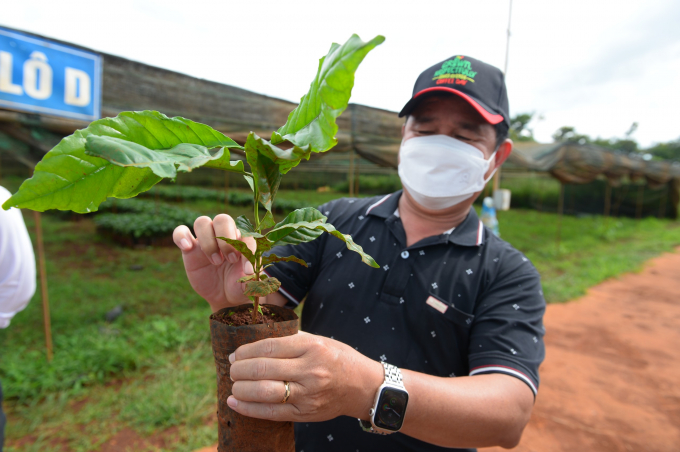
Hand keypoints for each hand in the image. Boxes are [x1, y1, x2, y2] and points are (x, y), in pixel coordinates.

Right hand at [173, 214, 254, 311]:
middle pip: (223, 219)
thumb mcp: (248, 285)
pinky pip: (181, 232)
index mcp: (242, 240)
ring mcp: (206, 240)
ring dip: (208, 241)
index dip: (248, 250)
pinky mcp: (190, 249)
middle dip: (226, 239)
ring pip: (202, 222)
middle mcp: (224, 235)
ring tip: (216, 261)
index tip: (247, 270)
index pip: (246, 234)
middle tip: (230, 260)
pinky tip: (187, 247)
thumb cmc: (239, 285)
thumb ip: (252, 278)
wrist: (223, 296)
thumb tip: (251, 273)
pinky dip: (181, 236)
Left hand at [227, 332, 383, 421]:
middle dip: (239, 369)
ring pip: (264, 391)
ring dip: (241, 389)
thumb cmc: (338, 359)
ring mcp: (308, 394)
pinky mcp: (305, 413)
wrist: (363, 387)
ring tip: (233, 385)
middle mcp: (310, 370)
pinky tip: (235, 403)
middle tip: (232, 369)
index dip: (246, 351)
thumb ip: (292, 339)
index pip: (269, 347)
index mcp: (312, 347)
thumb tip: (256, 342)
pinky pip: (271, 412)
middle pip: (262, 369)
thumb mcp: (320, 340)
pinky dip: (249, 408)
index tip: (235, 354)